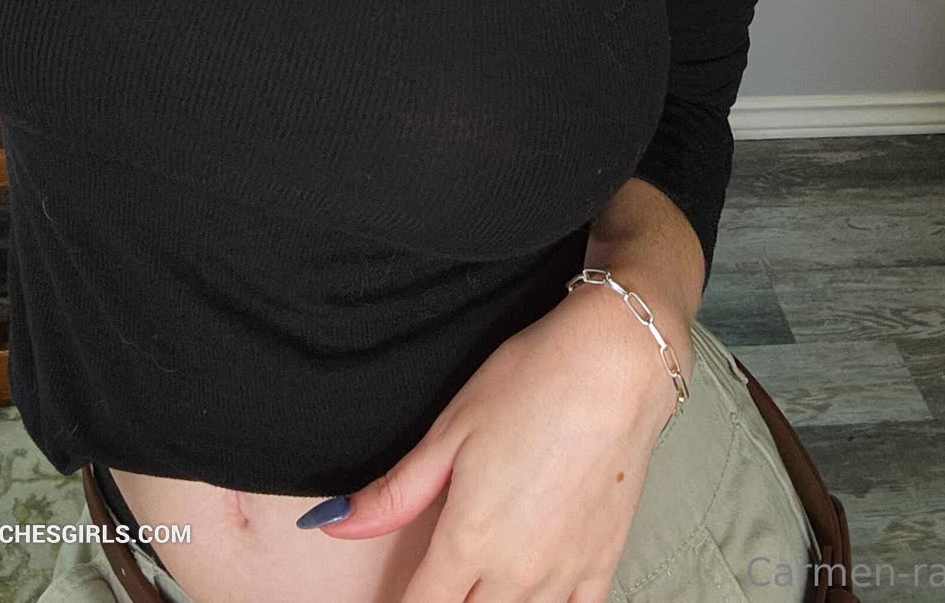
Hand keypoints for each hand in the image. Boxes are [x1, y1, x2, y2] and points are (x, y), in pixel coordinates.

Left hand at [308, 288, 689, 601]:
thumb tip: (328, 523)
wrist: (615, 365)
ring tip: (478, 591)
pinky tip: (533, 602)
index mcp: (468, 539)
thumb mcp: (450, 430)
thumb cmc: (528, 383)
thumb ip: (394, 493)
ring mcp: (563, 574)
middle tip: (439, 590)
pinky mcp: (603, 564)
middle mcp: (515, 572)